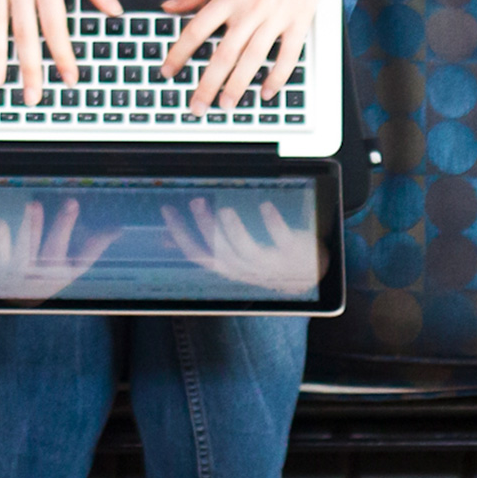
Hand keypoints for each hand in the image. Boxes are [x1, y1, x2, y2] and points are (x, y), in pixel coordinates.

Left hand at [0, 199, 120, 300]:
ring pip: (2, 253)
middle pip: (30, 248)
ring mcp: (5, 270)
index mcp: (49, 270)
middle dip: (32, 227)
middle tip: (33, 205)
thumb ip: (92, 250)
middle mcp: (27, 270)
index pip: (60, 245)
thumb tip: (116, 230)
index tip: (71, 203)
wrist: (21, 315)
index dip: (65, 225)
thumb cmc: (50, 283)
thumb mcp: (74, 272)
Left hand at [159, 0, 338, 113]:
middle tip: (196, 106)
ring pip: (253, 61)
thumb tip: (171, 6)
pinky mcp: (298, 22)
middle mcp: (251, 11)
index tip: (168, 70)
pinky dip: (277, 77)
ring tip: (226, 104)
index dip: (179, 54)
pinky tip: (266, 91)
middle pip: (223, 56)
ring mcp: (276, 19)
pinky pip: (288, 57)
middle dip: (207, 85)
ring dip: (237, 87)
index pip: (196, 31)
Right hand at [161, 198, 324, 294]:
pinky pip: (281, 240)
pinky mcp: (291, 253)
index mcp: (229, 268)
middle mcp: (246, 269)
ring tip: (224, 208)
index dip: (180, 234)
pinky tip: (265, 206)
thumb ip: (202, 248)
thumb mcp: (233, 259)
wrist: (310, 275)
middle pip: (219, 250)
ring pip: (245, 250)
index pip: (197, 254)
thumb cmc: (266, 264)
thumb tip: (166, 239)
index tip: (168, 210)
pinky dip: (273, 223)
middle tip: (196, 201)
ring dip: (233, 230)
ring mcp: (269, 263)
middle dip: (205, 226)